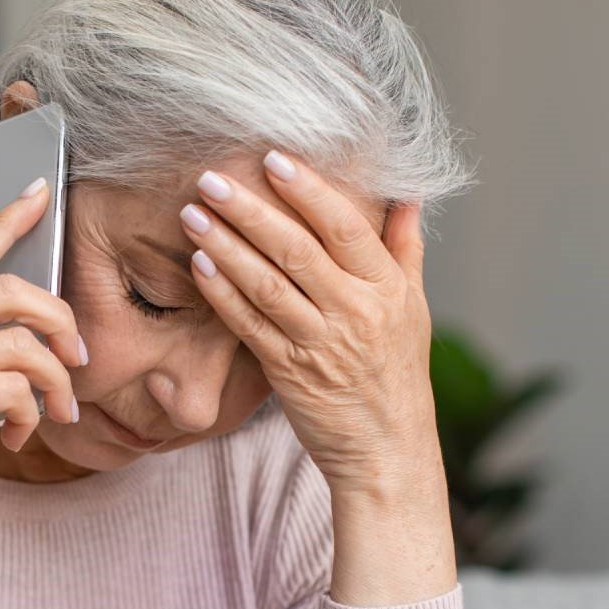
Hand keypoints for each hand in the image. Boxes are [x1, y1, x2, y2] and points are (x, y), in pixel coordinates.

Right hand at [0, 178, 87, 567]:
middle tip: (77, 357)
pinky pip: (15, 393)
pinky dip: (29, 417)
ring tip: (58, 413)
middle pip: (16, 292)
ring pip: (26, 347)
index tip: (40, 193)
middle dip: (61, 321)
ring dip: (56, 384)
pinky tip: (17, 437)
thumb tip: (0, 357)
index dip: (9, 220)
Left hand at [181, 151, 439, 495]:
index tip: (273, 159)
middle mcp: (356, 313)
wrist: (387, 449)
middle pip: (298, 251)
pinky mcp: (289, 373)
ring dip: (226, 247)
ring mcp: (320, 344)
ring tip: (193, 215)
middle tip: (212, 179)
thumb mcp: (414, 308)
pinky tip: (199, 265)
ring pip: (268, 286)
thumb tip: (407, 195)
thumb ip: (404, 248)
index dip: (308, 191)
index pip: (346, 228)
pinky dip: (223, 294)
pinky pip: (250, 327)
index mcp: (387, 289)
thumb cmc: (397, 373)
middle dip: (251, 211)